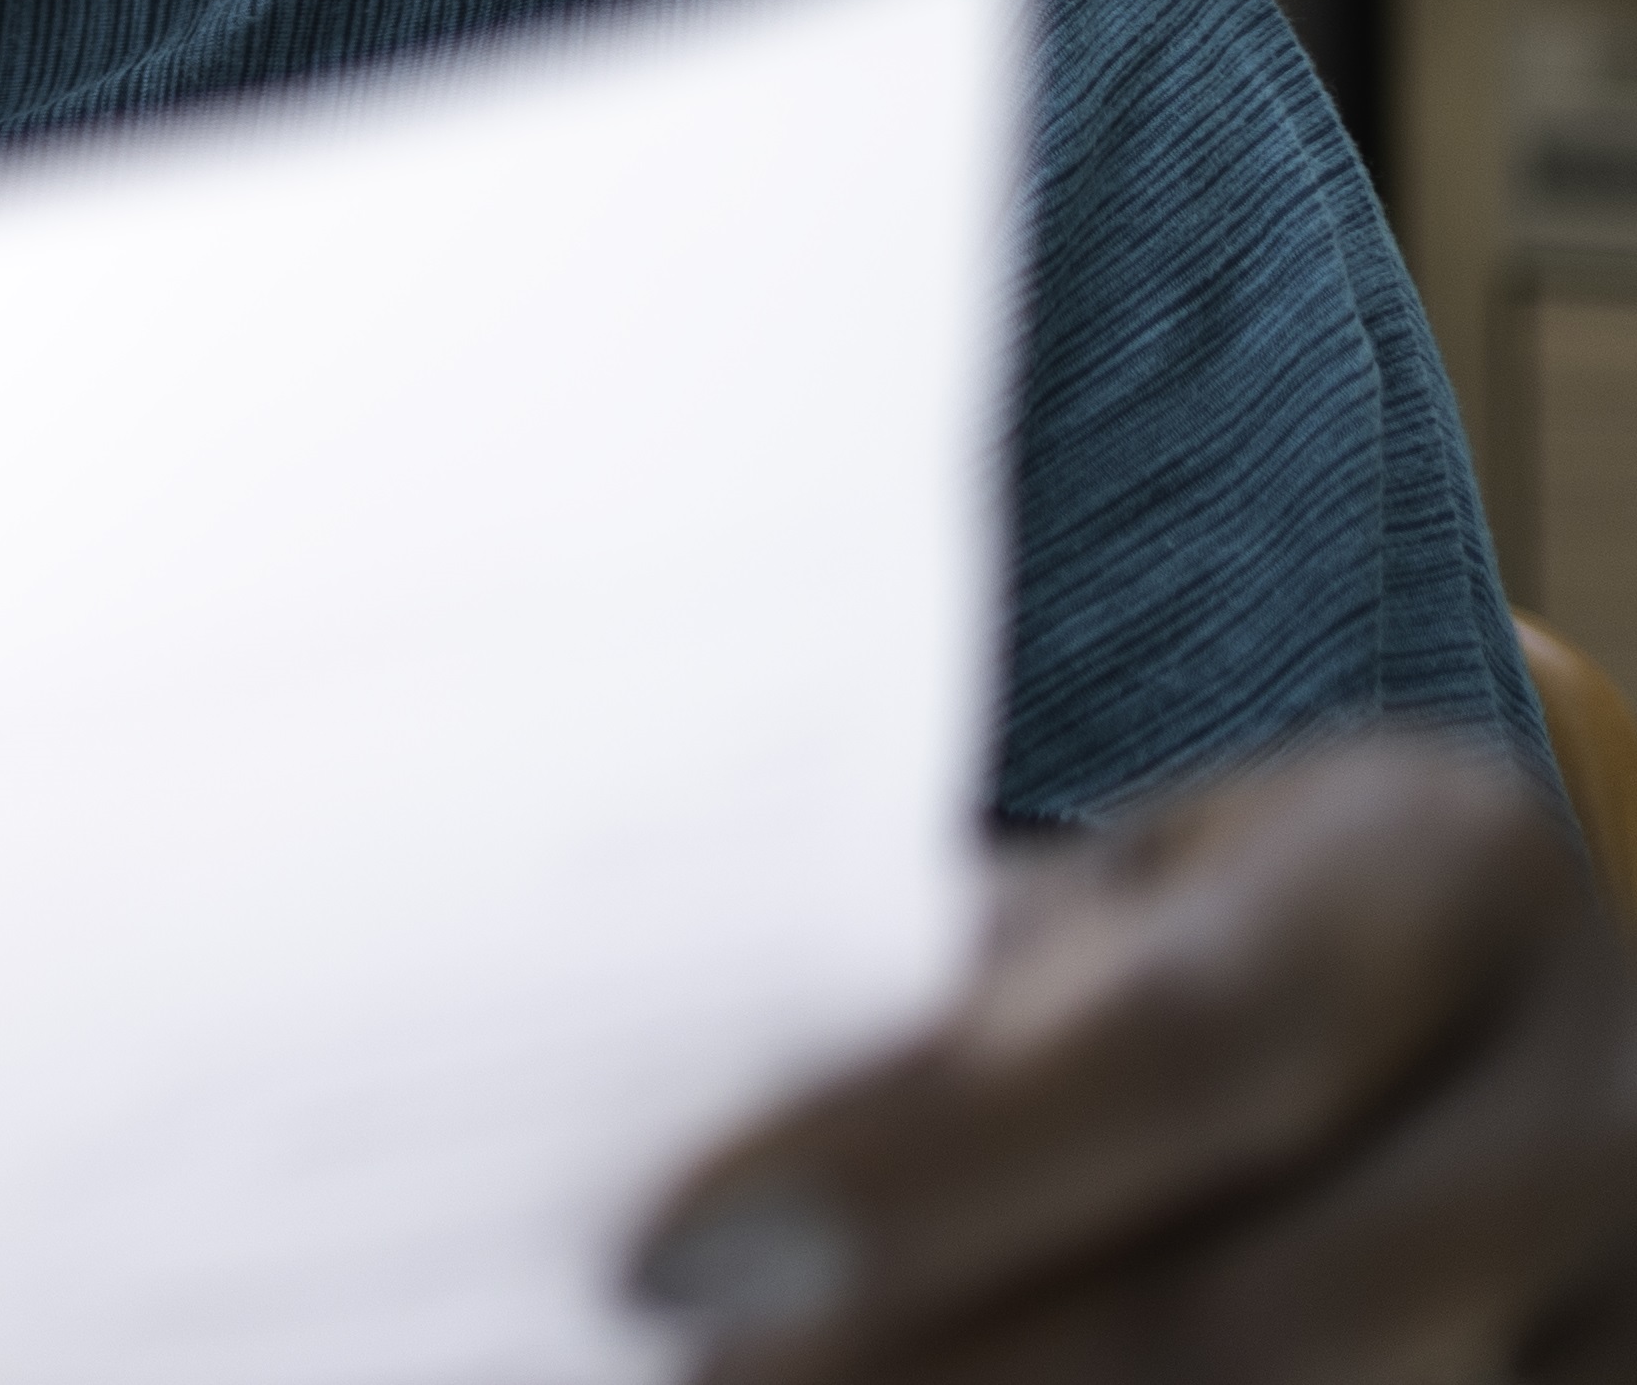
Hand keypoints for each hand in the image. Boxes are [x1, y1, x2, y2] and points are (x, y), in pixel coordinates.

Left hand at [639, 735, 1636, 1377]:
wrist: (1507, 1029)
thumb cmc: (1241, 936)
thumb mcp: (1141, 897)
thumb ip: (989, 999)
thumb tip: (709, 1169)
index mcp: (1450, 868)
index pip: (1181, 1039)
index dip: (923, 1173)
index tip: (664, 1255)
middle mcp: (1593, 1097)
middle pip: (1258, 1316)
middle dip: (945, 1367)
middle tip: (702, 1377)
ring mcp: (1635, 1306)